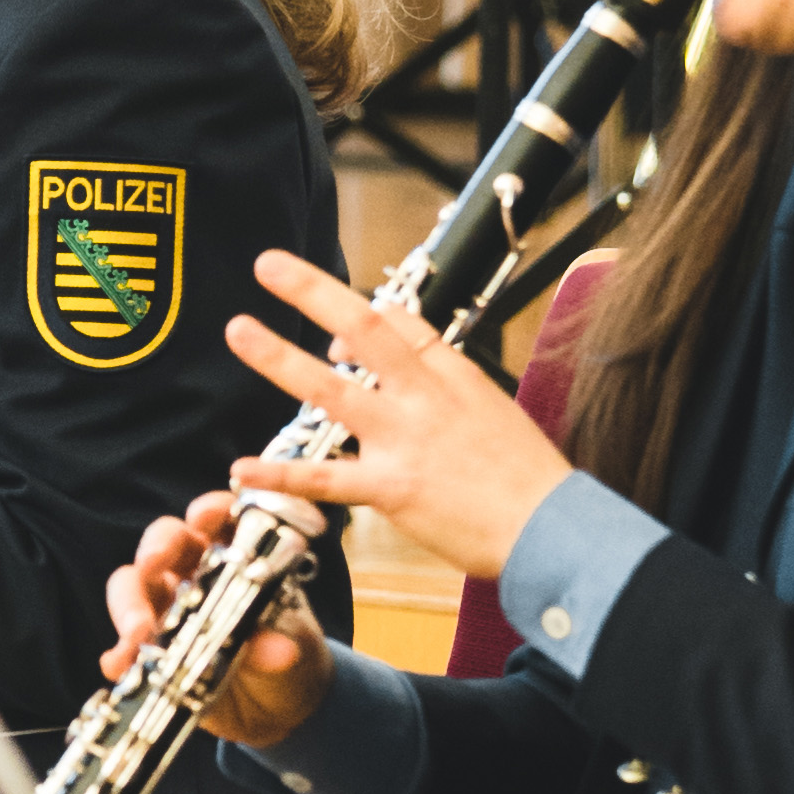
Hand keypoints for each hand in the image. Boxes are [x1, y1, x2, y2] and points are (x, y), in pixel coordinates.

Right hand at [103, 488, 333, 746]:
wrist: (281, 711)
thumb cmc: (292, 658)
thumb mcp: (294, 649)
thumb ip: (279, 644)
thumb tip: (278, 651)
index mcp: (234, 556)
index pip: (216, 519)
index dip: (207, 511)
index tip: (204, 517)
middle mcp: (194, 574)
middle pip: (162, 542)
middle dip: (155, 547)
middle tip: (153, 564)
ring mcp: (167, 611)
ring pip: (132, 586)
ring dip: (129, 603)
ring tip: (137, 631)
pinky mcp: (150, 651)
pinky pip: (124, 647)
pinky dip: (118, 655)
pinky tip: (117, 664)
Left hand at [219, 249, 571, 578]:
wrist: (553, 528)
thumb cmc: (531, 480)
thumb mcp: (498, 414)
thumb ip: (450, 394)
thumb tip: (416, 383)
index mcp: (454, 376)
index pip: (401, 322)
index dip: (364, 308)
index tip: (337, 318)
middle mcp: (425, 397)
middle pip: (363, 329)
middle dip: (312, 292)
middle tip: (269, 266)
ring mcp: (405, 439)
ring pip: (331, 390)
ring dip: (279, 358)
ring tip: (240, 332)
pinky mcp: (392, 487)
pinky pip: (325, 477)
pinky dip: (280, 474)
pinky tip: (243, 469)